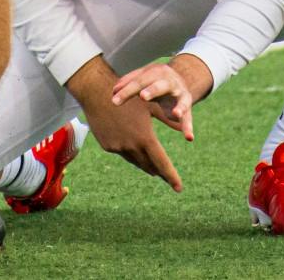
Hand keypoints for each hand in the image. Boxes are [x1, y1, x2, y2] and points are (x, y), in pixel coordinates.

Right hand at [67, 59, 182, 190]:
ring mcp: (118, 147)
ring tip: (155, 170)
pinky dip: (131, 153)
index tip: (179, 188)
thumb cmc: (128, 96)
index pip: (161, 162)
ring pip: (135, 161)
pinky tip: (134, 152)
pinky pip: (123, 153)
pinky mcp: (108, 146)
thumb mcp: (151, 106)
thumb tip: (185, 128)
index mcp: (144, 137)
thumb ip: (168, 119)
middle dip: (160, 172)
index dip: (171, 176)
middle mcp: (131, 146)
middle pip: (149, 165)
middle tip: (169, 179)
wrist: (97, 94)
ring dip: (146, 165)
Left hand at [109, 54, 211, 142]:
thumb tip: (113, 91)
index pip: (139, 81)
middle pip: (159, 86)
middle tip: (143, 96)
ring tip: (175, 114)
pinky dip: (189, 127)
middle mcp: (170, 81)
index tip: (114, 101)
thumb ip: (129, 82)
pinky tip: (189, 138)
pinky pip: (189, 117)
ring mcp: (181, 93)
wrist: (179, 77)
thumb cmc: (153, 80)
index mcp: (156, 72)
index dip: (127, 90)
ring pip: (181, 100)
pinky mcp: (188, 105)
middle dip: (152, 91)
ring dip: (179, 107)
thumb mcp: (142, 77)